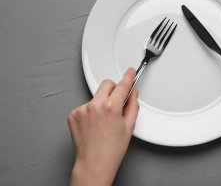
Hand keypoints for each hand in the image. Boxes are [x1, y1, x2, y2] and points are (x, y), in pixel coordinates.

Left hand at [67, 68, 138, 185]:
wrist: (94, 164)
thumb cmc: (111, 150)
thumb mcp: (129, 126)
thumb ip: (132, 105)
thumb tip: (133, 93)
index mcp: (111, 107)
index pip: (122, 85)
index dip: (128, 76)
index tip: (130, 71)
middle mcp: (95, 105)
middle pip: (107, 84)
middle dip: (114, 89)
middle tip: (117, 101)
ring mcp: (82, 109)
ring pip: (96, 96)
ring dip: (101, 102)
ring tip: (103, 121)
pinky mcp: (73, 114)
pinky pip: (85, 105)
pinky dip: (90, 111)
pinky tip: (94, 124)